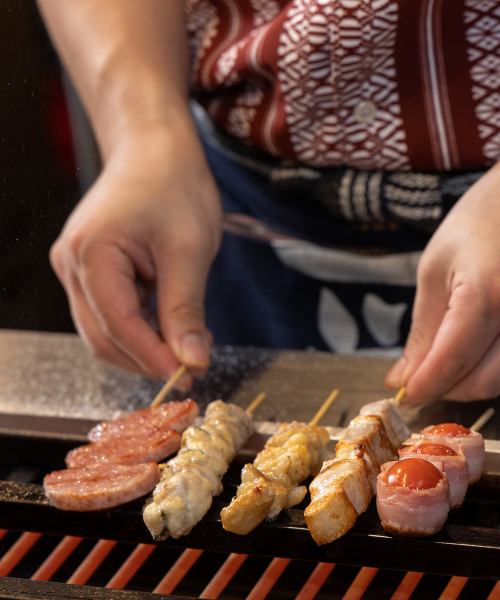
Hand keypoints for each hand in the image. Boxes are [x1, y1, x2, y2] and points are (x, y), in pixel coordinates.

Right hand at [51, 126, 221, 385]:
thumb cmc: (174, 184)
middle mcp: (71, 265)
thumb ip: (186, 309)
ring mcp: (76, 268)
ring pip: (106, 331)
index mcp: (91, 254)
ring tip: (190, 342)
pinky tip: (173, 324)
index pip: (119, 326)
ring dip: (146, 346)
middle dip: (148, 358)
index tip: (190, 376)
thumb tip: (192, 360)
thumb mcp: (189, 250)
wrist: (155, 147)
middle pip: (104, 337)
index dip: (154, 358)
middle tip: (193, 366)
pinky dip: (142, 328)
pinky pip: (111, 313)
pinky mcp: (90, 270)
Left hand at [385, 115, 499, 402]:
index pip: (449, 364)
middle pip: (482, 384)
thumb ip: (423, 328)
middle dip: (446, 389)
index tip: (404, 392)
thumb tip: (405, 374)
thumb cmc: (491, 211)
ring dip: (474, 378)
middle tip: (425, 377)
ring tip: (453, 355)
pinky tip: (488, 340)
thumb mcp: (438, 262)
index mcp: (490, 291)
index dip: (422, 386)